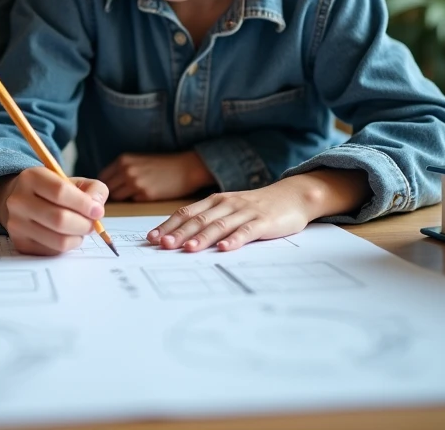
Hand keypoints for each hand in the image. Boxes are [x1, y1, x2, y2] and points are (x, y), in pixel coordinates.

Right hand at [0, 167, 107, 255]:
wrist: (22, 202)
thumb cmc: (53, 191)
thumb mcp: (74, 182)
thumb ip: (94, 190)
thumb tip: (97, 208)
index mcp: (31, 177)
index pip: (60, 192)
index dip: (84, 204)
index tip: (98, 211)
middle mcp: (19, 200)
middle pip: (60, 219)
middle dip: (84, 225)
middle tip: (92, 224)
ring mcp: (16, 224)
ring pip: (59, 240)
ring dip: (78, 238)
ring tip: (80, 230)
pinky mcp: (20, 243)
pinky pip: (53, 251)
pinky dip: (67, 246)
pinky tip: (66, 236)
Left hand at [97, 151, 214, 201]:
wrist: (185, 168)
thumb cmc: (162, 165)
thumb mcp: (138, 160)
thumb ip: (122, 169)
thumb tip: (106, 185)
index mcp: (123, 160)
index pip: (102, 177)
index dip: (105, 184)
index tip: (111, 189)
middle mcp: (126, 170)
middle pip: (108, 189)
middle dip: (113, 193)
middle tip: (124, 194)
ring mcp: (135, 183)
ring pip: (118, 197)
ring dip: (124, 198)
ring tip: (136, 193)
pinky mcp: (145, 195)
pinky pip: (132, 202)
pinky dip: (136, 200)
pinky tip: (147, 194)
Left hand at [147, 169, 370, 251]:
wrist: (292, 195)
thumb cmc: (256, 207)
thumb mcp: (230, 209)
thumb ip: (209, 220)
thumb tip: (180, 237)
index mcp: (215, 201)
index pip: (186, 213)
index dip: (168, 225)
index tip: (151, 238)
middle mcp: (227, 204)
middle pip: (198, 219)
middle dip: (178, 233)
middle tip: (162, 246)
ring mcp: (245, 212)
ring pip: (219, 225)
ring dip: (202, 238)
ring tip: (187, 249)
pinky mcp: (263, 222)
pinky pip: (247, 231)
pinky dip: (234, 240)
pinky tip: (224, 248)